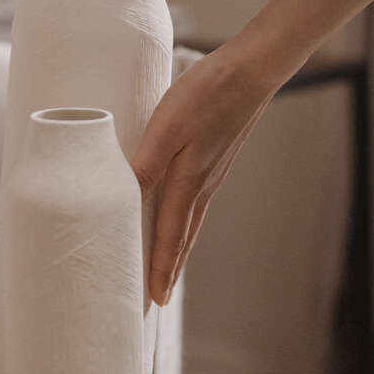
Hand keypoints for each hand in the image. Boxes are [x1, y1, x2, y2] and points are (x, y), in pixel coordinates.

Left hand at [131, 30, 277, 303]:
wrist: (249, 71)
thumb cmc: (205, 93)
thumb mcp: (167, 126)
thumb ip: (146, 162)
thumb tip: (124, 200)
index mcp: (188, 182)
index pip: (169, 237)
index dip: (161, 270)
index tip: (154, 302)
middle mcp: (201, 185)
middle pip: (182, 237)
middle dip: (168, 269)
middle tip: (157, 298)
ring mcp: (211, 173)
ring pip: (190, 221)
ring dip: (177, 248)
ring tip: (166, 268)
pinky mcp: (214, 158)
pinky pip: (196, 202)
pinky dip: (185, 221)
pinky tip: (179, 214)